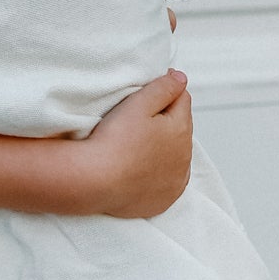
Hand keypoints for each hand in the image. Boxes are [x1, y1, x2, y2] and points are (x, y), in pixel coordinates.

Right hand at [85, 70, 191, 217]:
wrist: (94, 181)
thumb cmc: (113, 140)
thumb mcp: (138, 104)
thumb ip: (164, 87)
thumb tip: (181, 79)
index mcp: (181, 129)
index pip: (181, 100)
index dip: (165, 91)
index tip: (147, 91)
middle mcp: (184, 157)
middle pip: (179, 129)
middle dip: (165, 121)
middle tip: (137, 120)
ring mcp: (174, 182)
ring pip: (174, 157)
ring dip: (163, 148)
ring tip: (136, 146)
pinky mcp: (162, 201)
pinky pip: (165, 183)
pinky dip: (157, 175)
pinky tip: (140, 170)